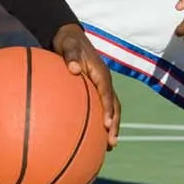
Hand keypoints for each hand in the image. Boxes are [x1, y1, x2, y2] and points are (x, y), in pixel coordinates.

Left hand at [51, 24, 120, 150]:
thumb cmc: (68, 42)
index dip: (108, 109)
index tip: (107, 124)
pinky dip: (101, 121)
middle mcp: (104, 82)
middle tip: (112, 143)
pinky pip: (100, 108)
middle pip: (114, 106)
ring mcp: (101, 87)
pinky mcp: (95, 90)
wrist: (69, 37)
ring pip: (111, 109)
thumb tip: (74, 69)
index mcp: (100, 73)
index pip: (107, 93)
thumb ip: (71, 56)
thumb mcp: (68, 45)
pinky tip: (94, 136)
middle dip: (115, 125)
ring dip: (112, 127)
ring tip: (109, 146)